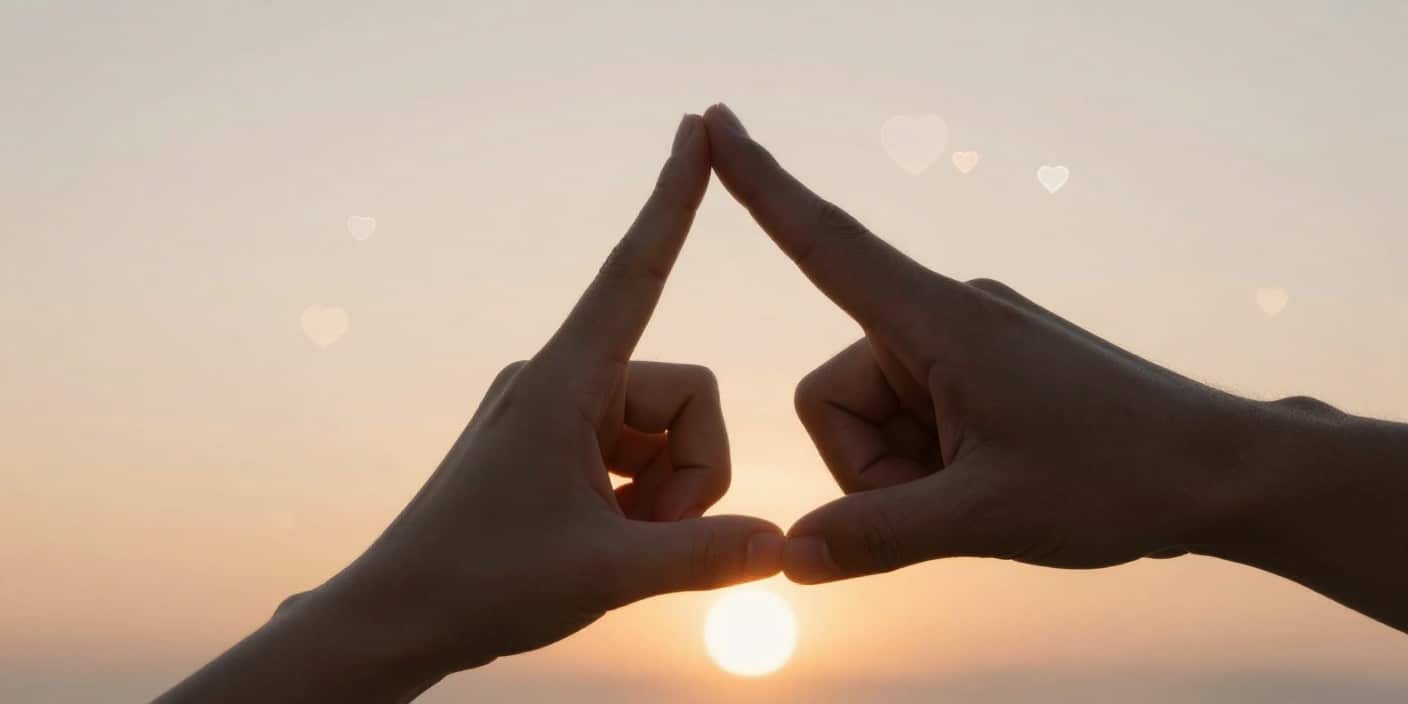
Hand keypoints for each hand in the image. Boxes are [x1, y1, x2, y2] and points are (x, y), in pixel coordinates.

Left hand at [156, 114, 783, 702]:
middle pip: (686, 396)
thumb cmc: (480, 585)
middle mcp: (561, 378)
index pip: (635, 269)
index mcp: (563, 380)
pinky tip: (606, 539)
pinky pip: (636, 452)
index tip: (699, 127)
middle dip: (689, 475)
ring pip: (667, 431)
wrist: (397, 618)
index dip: (674, 199)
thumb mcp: (608, 574)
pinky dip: (642, 499)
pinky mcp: (556, 443)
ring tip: (616, 545)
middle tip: (644, 536)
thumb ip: (707, 555)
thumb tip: (782, 545)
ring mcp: (558, 411)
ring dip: (665, 495)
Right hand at [701, 104, 1269, 582]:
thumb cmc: (1118, 479)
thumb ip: (874, 537)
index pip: (826, 241)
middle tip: (947, 503)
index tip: (712, 124)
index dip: (760, 185)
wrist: (1220, 473)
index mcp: (939, 322)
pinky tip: (992, 485)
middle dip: (868, 468)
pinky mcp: (985, 371)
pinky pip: (912, 419)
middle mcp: (945, 316)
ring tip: (982, 495)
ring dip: (903, 476)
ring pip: (872, 417)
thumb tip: (791, 557)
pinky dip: (929, 467)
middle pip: (833, 394)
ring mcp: (966, 344)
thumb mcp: (985, 517)